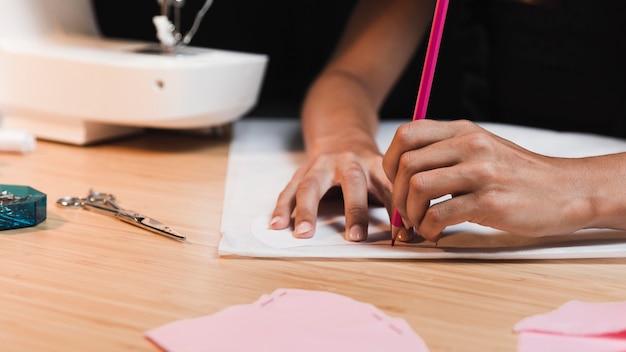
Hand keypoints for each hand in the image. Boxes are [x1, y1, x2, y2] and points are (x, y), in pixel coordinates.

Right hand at [270, 133, 401, 241]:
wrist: (341, 135)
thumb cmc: (368, 167)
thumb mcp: (385, 178)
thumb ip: (396, 205)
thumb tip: (411, 237)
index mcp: (375, 165)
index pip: (390, 188)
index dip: (397, 211)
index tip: (403, 237)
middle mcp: (349, 162)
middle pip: (352, 182)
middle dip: (355, 210)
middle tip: (355, 238)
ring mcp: (322, 165)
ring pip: (312, 185)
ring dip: (307, 210)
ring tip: (303, 233)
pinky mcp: (302, 171)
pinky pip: (289, 189)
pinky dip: (282, 208)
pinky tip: (277, 225)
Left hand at [383, 119, 598, 240]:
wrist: (567, 190)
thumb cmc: (518, 175)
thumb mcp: (482, 149)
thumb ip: (446, 153)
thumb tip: (402, 175)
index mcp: (463, 131)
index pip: (407, 134)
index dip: (390, 160)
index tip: (396, 182)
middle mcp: (470, 146)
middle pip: (406, 163)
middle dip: (397, 193)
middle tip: (406, 212)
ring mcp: (481, 173)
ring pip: (418, 187)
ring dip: (410, 213)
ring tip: (421, 224)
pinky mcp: (489, 202)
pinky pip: (439, 215)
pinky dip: (428, 229)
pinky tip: (435, 233)